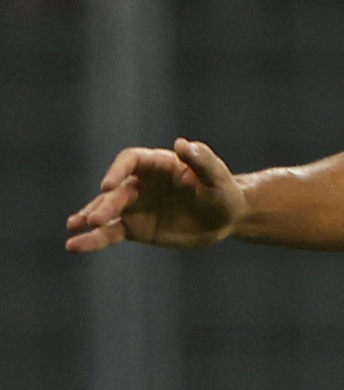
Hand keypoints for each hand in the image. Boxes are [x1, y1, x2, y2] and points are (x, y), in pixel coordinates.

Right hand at [65, 138, 244, 252]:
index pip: (130, 160)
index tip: (108, 185)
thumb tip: (182, 144)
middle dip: (106, 204)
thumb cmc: (223, 191)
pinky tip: (75, 245)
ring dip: (89, 219)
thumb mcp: (218, 177)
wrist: (225, 218)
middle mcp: (140, 182)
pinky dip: (94, 239)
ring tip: (73, 228)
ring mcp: (134, 205)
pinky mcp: (135, 227)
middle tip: (96, 219)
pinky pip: (111, 233)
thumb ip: (202, 160)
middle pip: (117, 191)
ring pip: (107, 212)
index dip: (117, 171)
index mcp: (157, 163)